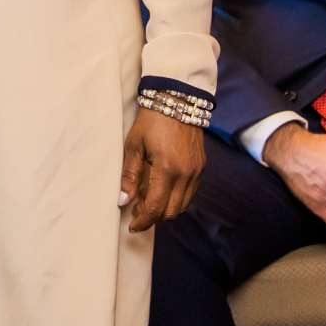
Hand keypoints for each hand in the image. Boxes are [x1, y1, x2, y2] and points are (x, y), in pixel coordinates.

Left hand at [119, 109, 204, 231]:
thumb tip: (123, 201)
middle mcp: (185, 174)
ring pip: (182, 205)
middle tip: (137, 212)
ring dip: (166, 209)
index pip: (155, 207)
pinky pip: (190, 193)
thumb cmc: (151, 120)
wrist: (177, 99)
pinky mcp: (201, 167)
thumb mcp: (134, 145)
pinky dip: (177, 199)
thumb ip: (129, 175)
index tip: (132, 225)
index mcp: (167, 168)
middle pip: (171, 212)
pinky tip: (163, 190)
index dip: (143, 221)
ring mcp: (196, 171)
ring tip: (149, 200)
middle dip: (154, 217)